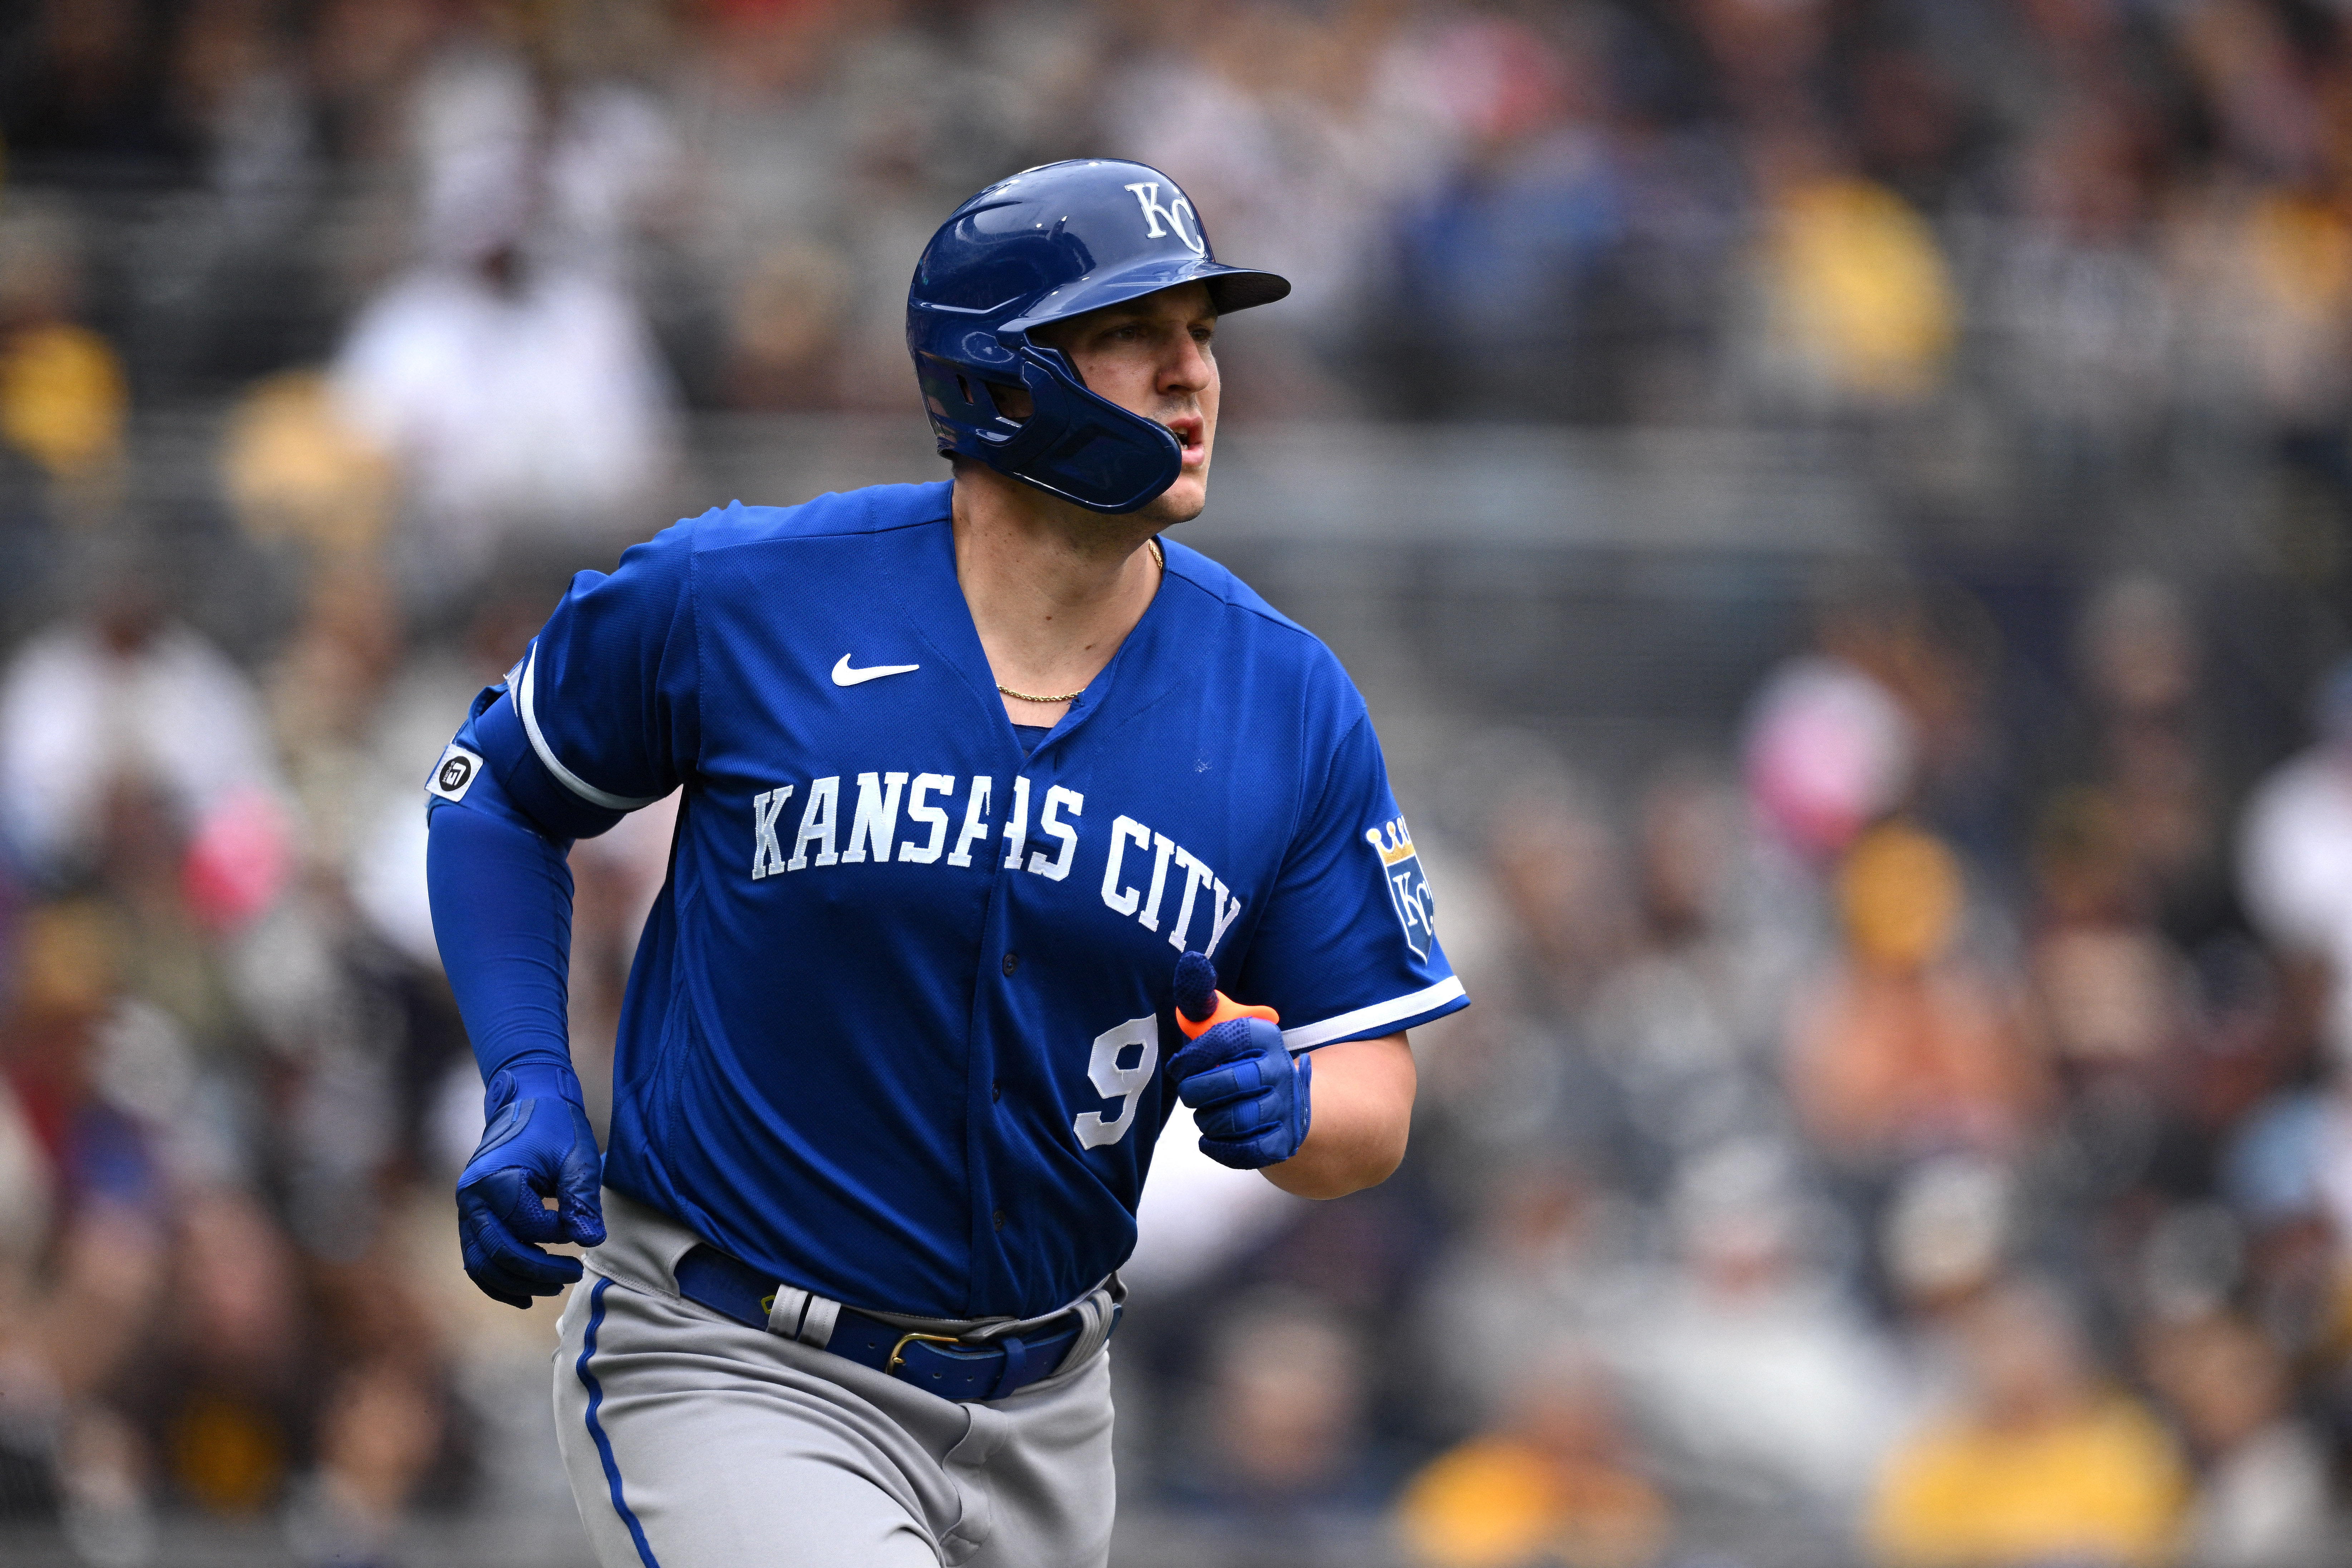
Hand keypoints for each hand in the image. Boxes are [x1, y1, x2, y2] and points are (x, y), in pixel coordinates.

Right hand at [456, 1063, 606, 1307]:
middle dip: (538, 1272)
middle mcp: (472, 1198)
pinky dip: (497, 1280)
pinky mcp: (471, 1216)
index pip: (528, 1227)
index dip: (560, 1234)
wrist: (525, 1101)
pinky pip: (476, 1258)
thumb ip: (582, 1199)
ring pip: (482, 1264)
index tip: (583, 1227)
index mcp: (496, 1181)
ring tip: (553, 1288)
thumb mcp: (577, 1157)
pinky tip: (525, 1294)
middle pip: (500, 1253)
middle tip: (574, 1274)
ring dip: (516, 1283)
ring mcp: (466, 1209)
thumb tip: (589, 1240)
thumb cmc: (555, 1126)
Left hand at [1166, 950, 1309, 1169]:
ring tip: (1204, 1113)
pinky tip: (1212, 1138)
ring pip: (1237, 1119)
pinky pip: (1247, 1151)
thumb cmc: (1234, 1061)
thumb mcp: (1218, 1026)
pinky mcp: (1283, 1142)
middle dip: (1197, 1091)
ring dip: (1207, 1120)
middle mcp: (1281, 1067)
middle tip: (1190, 1092)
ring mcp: (1285, 1107)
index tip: (1180, 1065)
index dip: (1192, 1057)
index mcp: (1264, 1034)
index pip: (1225, 1039)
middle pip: (1231, 1083)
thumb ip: (1199, 999)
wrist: (1279, 1101)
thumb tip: (1192, 961)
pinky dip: (1220, 1148)